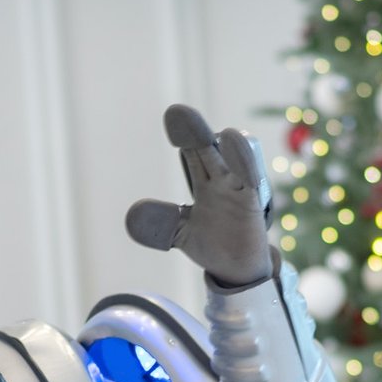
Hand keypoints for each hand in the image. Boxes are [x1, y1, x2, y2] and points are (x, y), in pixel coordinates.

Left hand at [126, 104, 272, 287]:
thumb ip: (159, 223)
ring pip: (233, 159)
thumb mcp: (179, 233)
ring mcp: (237, 190)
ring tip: (219, 132)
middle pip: (208, 150)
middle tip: (178, 113)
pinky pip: (250, 179)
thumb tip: (131, 215)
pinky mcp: (251, 203)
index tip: (172, 118)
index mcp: (204, 184)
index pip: (192, 153)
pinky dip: (245, 164)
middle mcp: (221, 181)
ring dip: (227, 145)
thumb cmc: (212, 246)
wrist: (235, 269)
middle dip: (194, 132)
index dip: (183, 136)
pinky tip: (237, 147)